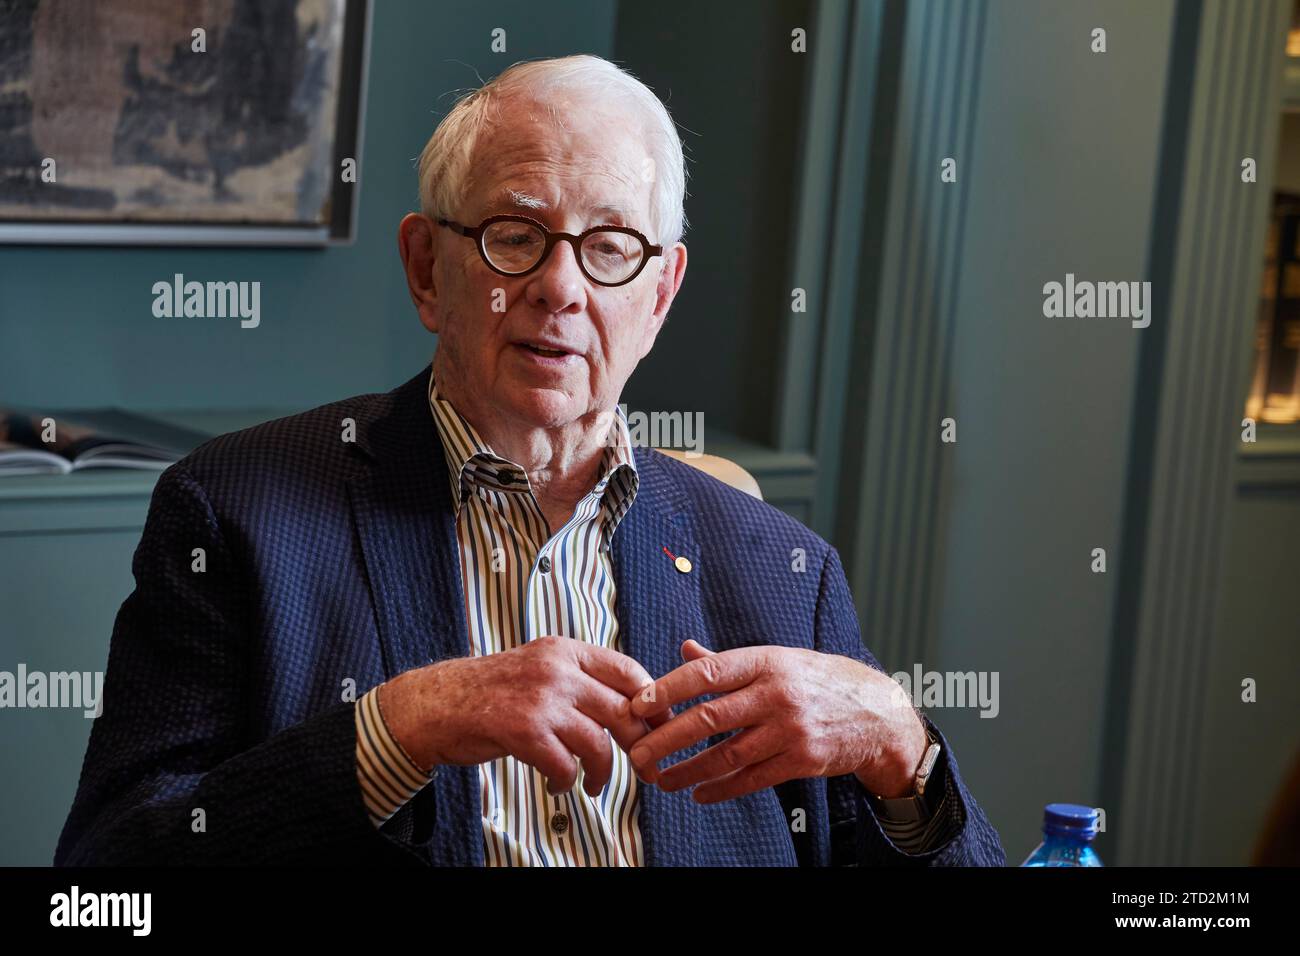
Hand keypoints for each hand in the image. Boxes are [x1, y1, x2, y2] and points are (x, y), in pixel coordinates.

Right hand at [378, 636, 667, 796]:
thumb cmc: (492, 690)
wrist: (437, 703)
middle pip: (623, 710)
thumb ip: (580, 677)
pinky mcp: (522, 731)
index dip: (653, 702)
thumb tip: (633, 702)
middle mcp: (556, 670)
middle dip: (640, 745)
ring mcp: (540, 700)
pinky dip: (566, 782)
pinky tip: (559, 784)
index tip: (662, 726)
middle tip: (645, 766)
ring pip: (599, 743)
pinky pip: (565, 766)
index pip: (628, 671)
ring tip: (595, 783)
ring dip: (602, 772)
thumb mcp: (540, 666)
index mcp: (565, 650)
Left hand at [627, 640, 926, 802]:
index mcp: (767, 661)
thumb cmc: (818, 681)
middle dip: (667, 738)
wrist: (877, 713)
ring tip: (661, 779)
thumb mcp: (778, 659)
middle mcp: (778, 693)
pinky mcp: (803, 760)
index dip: (669, 688)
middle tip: (638, 753)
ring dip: (689, 771)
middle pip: (711, 717)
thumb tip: (685, 650)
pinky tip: (699, 793)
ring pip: (727, 754)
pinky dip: (722, 789)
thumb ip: (729, 661)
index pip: (709, 672)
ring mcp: (791, 729)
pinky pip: (752, 779)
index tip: (638, 703)